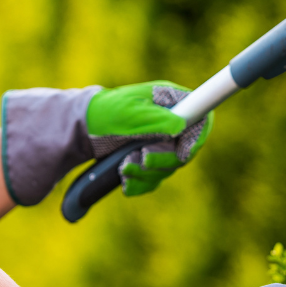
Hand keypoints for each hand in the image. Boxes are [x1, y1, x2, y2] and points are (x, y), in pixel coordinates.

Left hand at [85, 81, 212, 195]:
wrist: (83, 129)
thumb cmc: (106, 112)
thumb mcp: (129, 113)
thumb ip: (157, 119)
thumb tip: (182, 127)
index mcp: (171, 103)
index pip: (201, 119)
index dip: (198, 138)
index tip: (183, 152)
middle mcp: (171, 124)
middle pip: (186, 151)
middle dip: (162, 159)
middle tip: (142, 158)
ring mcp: (162, 143)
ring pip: (168, 169)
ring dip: (146, 173)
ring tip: (123, 166)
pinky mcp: (150, 161)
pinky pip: (154, 180)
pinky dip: (139, 183)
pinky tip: (124, 177)